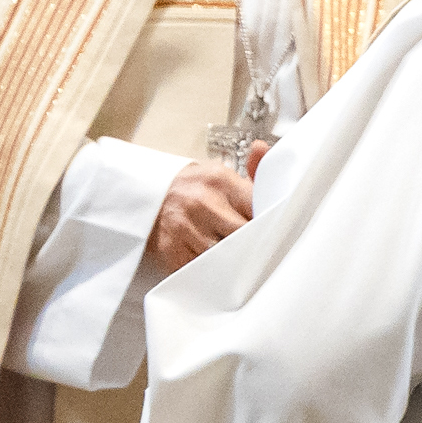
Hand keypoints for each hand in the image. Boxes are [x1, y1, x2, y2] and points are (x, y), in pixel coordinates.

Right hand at [145, 144, 269, 275]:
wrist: (145, 196)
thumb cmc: (191, 190)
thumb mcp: (219, 177)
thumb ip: (251, 175)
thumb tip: (261, 148)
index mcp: (220, 181)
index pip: (260, 208)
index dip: (272, 225)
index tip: (277, 235)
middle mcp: (203, 203)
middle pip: (246, 238)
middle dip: (255, 248)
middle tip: (261, 254)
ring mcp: (186, 229)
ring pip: (227, 259)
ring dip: (235, 264)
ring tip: (237, 261)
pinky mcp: (173, 252)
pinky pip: (205, 272)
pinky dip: (212, 274)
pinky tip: (214, 267)